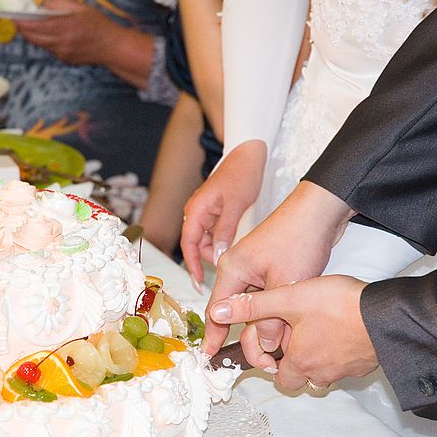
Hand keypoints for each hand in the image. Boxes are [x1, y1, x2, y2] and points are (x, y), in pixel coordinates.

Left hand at [15, 0, 117, 65]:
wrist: (112, 47)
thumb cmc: (98, 24)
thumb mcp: (81, 7)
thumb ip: (59, 4)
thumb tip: (42, 4)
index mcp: (64, 27)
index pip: (34, 25)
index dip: (20, 20)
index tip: (12, 14)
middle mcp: (60, 43)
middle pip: (32, 37)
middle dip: (22, 28)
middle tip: (17, 20)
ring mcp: (61, 54)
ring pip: (39, 44)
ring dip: (33, 35)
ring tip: (31, 25)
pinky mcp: (64, 60)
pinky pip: (49, 49)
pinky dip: (45, 41)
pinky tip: (50, 35)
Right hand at [180, 142, 265, 284]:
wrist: (248, 154)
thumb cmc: (241, 173)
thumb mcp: (235, 205)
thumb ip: (225, 231)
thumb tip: (219, 256)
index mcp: (196, 210)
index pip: (188, 244)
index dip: (192, 265)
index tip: (197, 283)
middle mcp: (196, 212)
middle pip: (196, 245)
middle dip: (209, 259)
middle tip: (227, 270)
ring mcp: (205, 212)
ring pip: (206, 240)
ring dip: (218, 250)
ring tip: (236, 258)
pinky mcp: (215, 212)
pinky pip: (214, 233)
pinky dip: (223, 241)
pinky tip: (236, 245)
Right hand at [202, 181, 354, 358]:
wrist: (320, 211)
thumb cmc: (299, 237)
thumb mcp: (286, 283)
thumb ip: (271, 318)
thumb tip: (265, 345)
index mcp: (232, 269)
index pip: (217, 310)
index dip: (214, 335)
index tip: (210, 355)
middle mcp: (238, 268)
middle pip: (237, 311)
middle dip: (250, 335)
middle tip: (261, 360)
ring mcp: (254, 268)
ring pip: (255, 307)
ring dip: (267, 324)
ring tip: (281, 347)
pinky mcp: (270, 268)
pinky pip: (266, 298)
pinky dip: (276, 313)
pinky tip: (289, 326)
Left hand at [208, 275, 377, 390]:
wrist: (386, 313)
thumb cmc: (339, 306)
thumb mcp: (289, 298)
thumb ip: (253, 306)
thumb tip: (218, 312)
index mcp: (300, 362)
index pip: (280, 378)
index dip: (273, 364)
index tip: (274, 347)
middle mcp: (323, 373)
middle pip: (303, 378)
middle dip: (296, 362)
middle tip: (297, 337)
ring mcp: (347, 371)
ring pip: (325, 372)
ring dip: (319, 357)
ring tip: (319, 329)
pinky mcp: (366, 364)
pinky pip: (347, 364)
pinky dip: (341, 352)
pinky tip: (342, 330)